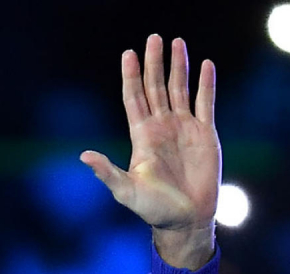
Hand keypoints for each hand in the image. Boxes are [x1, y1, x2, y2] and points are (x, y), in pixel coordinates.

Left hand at [81, 34, 220, 269]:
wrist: (185, 220)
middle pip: (156, 87)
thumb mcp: (126, 191)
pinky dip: (206, 84)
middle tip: (153, 38)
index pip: (134, 98)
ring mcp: (184, 128)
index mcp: (142, 137)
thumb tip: (83, 156)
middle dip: (154, 63)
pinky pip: (206, 103)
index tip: (128, 54)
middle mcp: (161, 127)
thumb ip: (107, 172)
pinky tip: (205, 64)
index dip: (131, 76)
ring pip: (180, 89)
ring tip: (177, 42)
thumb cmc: (153, 209)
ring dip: (178, 66)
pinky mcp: (205, 134)